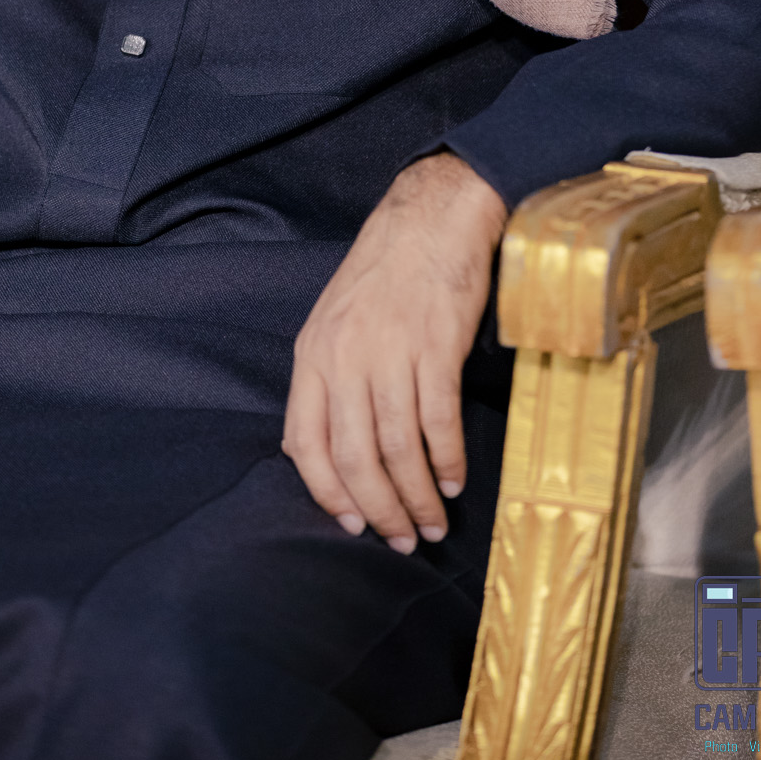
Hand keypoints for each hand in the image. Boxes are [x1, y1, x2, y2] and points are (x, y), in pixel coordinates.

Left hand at [282, 150, 507, 552]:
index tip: (352, 524)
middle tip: (402, 540)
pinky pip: (438, 421)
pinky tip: (455, 480)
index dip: (327, 494)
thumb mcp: (332, 322)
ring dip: (418, 496)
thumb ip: (322, 382)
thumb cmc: (383, 274)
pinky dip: (448, 460)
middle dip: (380, 510)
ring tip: (433, 524)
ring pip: (398, 448)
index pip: (305, 444)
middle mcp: (345, 357)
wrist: (430, 219)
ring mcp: (391, 351)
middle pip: (355, 457)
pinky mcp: (436, 346)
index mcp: (313, 354)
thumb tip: (309, 451)